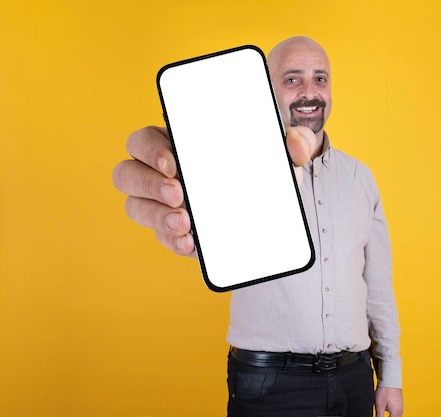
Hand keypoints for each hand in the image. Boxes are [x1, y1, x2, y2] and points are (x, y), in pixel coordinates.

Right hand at [112, 125, 314, 256]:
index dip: (150, 149)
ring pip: (136, 207)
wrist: (270, 207)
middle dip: (148, 183)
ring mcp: (163, 204)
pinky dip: (174, 241)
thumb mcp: (281, 153)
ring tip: (186, 223)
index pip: (144, 139)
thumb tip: (295, 146)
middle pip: (127, 173)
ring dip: (156, 216)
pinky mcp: (175, 231)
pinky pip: (162, 237)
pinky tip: (193, 244)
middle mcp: (161, 172)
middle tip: (180, 195)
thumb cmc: (262, 167)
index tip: (175, 163)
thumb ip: (295, 142)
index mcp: (178, 143)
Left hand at [375, 387, 402, 416]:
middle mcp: (400, 411)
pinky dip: (390, 413)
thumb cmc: (386, 390)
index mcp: (396, 413)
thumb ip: (379, 415)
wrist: (390, 379)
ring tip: (382, 411)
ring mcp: (400, 407)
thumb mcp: (379, 405)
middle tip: (380, 414)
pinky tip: (385, 409)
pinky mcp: (399, 404)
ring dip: (389, 416)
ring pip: (394, 416)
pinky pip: (395, 412)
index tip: (379, 416)